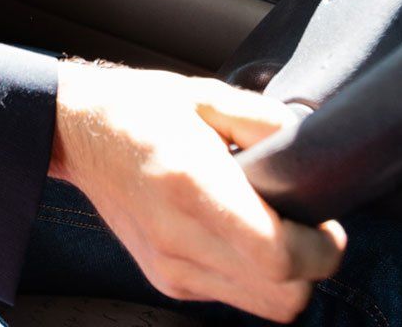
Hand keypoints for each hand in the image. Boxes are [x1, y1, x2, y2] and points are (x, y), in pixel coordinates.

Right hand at [49, 61, 344, 320]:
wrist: (76, 133)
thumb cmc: (137, 109)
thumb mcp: (205, 96)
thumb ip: (265, 120)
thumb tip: (308, 145)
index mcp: (193, 186)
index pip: (278, 256)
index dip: (321, 248)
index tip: (326, 222)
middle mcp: (181, 238)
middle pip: (283, 297)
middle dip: (311, 267)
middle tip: (305, 226)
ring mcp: (172, 267)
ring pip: (265, 307)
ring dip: (284, 278)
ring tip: (272, 230)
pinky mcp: (167, 279)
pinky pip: (235, 298)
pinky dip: (252, 277)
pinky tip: (237, 236)